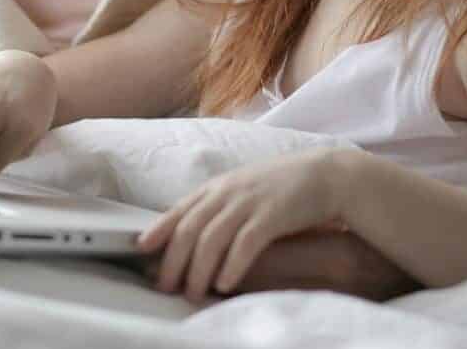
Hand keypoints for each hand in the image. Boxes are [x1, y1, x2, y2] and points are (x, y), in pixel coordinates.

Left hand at [137, 147, 358, 301]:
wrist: (326, 174)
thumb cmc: (282, 186)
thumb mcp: (243, 189)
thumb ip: (219, 205)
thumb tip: (193, 231)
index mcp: (218, 186)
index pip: (179, 209)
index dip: (159, 229)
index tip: (140, 249)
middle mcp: (228, 192)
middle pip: (189, 228)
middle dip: (173, 260)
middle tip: (164, 286)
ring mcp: (249, 202)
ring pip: (212, 238)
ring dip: (199, 269)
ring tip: (192, 292)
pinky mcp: (272, 215)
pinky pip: (245, 243)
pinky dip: (232, 265)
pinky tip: (225, 284)